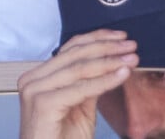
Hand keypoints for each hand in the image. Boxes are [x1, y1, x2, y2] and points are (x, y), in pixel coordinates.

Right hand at [18, 29, 138, 138]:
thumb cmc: (63, 137)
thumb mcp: (81, 102)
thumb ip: (90, 79)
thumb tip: (113, 59)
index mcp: (40, 74)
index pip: (72, 47)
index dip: (98, 38)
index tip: (121, 37)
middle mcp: (33, 78)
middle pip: (76, 54)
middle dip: (108, 48)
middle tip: (131, 45)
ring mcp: (34, 90)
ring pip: (80, 68)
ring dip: (110, 62)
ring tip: (131, 59)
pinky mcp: (42, 104)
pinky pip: (81, 88)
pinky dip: (105, 80)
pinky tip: (122, 74)